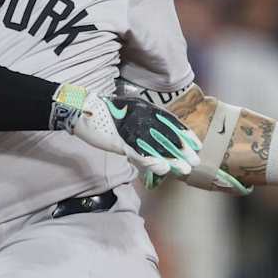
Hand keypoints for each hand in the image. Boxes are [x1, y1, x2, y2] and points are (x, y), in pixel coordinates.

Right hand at [52, 84, 199, 178]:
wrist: (82, 110)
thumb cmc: (104, 113)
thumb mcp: (127, 114)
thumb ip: (141, 124)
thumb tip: (155, 139)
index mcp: (144, 108)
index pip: (169, 121)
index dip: (183, 133)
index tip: (196, 144)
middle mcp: (141, 116)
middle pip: (166, 135)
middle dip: (182, 149)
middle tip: (195, 161)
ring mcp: (130, 129)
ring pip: (156, 146)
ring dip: (171, 159)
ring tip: (185, 169)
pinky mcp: (120, 141)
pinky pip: (139, 153)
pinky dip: (152, 161)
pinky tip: (163, 168)